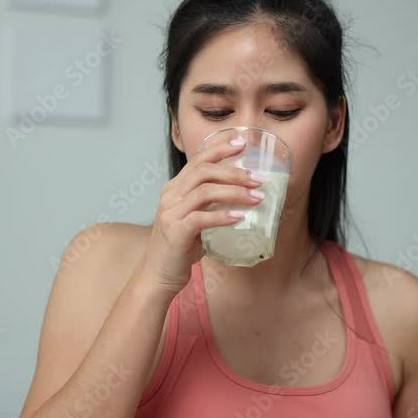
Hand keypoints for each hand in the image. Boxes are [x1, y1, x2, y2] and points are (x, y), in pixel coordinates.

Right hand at [135, 135, 265, 295]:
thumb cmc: (180, 247)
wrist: (157, 274)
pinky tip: (239, 217)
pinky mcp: (175, 232)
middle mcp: (170, 196)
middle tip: (259, 180)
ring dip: (234, 192)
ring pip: (204, 191)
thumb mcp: (193, 218)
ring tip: (256, 199)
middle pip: (204, 171)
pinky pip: (201, 218)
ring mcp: (171, 213)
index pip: (198, 160)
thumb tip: (244, 196)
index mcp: (174, 188)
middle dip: (235, 173)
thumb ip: (209, 205)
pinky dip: (222, 216)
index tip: (242, 143)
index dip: (220, 149)